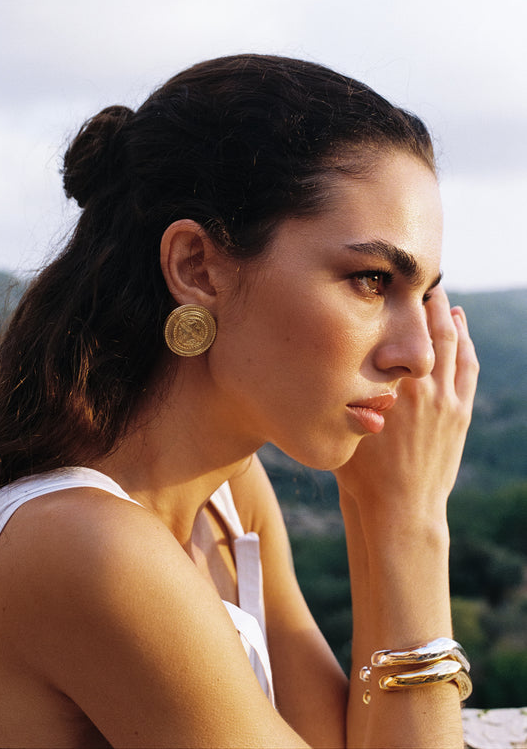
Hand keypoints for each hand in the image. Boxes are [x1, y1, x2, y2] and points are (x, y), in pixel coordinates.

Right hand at [336, 287, 478, 518]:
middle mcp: (426, 390)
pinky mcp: (459, 414)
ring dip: (450, 319)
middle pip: (433, 332)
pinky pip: (467, 368)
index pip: (404, 334)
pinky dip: (465, 344)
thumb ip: (341, 395)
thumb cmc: (362, 474)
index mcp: (396, 390)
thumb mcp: (343, 428)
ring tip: (443, 297)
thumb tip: (321, 367)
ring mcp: (448, 402)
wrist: (400, 510)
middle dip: (430, 302)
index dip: (404, 304)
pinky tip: (461, 329)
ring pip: (455, 346)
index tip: (398, 283)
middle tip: (424, 277)